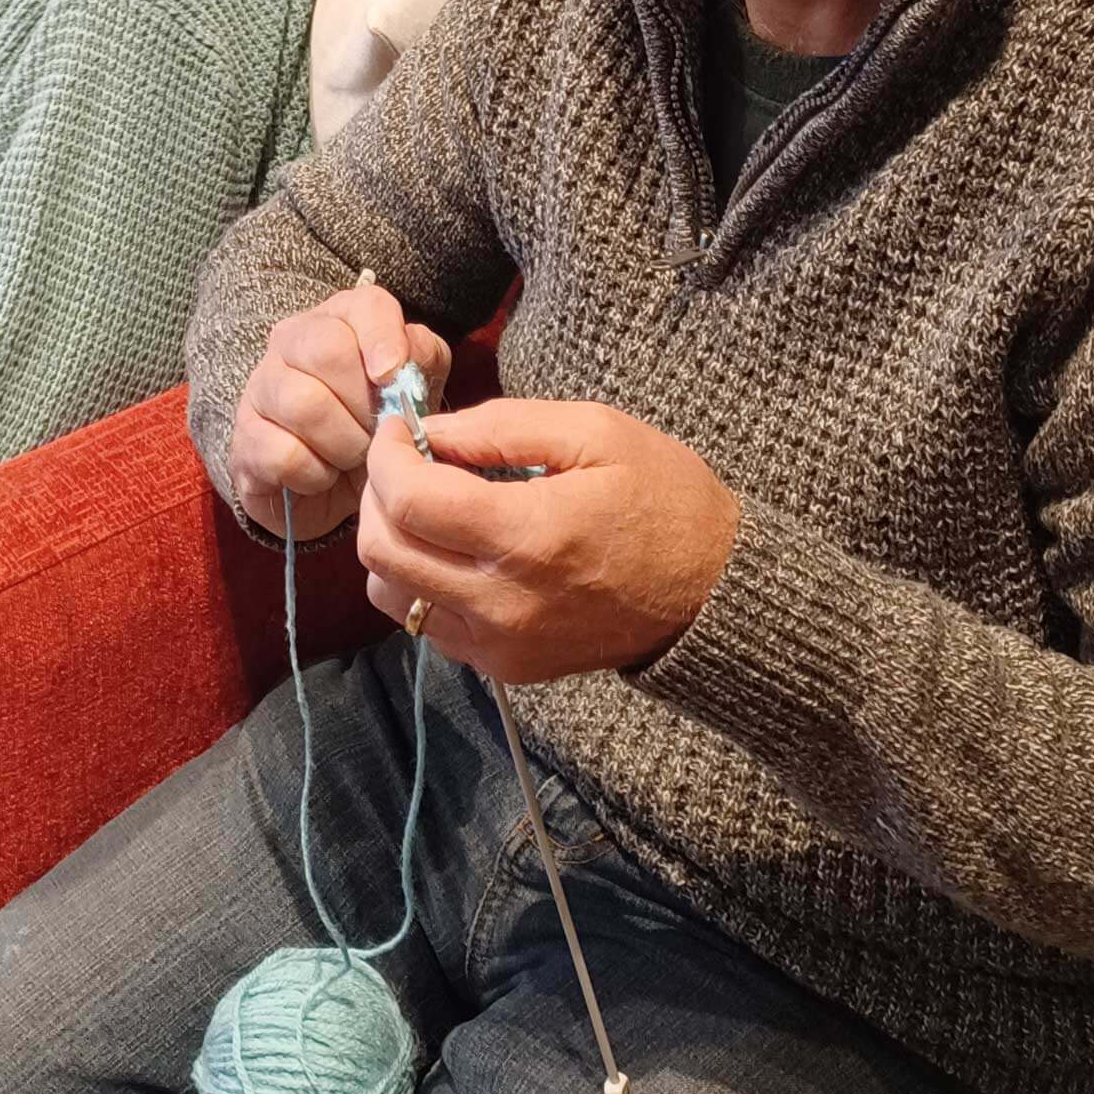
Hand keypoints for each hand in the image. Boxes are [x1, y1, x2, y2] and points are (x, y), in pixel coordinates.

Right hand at [227, 280, 451, 541]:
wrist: (333, 481)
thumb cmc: (376, 423)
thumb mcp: (414, 388)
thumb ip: (421, 361)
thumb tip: (402, 364)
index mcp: (340, 319)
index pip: (365, 306)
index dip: (384, 339)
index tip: (391, 377)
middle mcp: (292, 341)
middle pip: (327, 351)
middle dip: (366, 404)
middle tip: (378, 433)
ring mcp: (261, 387)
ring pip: (304, 404)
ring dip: (344, 444)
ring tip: (354, 456)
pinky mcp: (244, 438)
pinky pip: (285, 454)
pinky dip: (316, 475)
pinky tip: (323, 474)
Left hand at [357, 397, 739, 686]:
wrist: (715, 595)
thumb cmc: (665, 499)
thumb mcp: (596, 431)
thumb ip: (501, 426)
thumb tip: (428, 432)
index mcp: (530, 537)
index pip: (408, 502)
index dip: (386, 456)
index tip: (400, 428)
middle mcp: (503, 603)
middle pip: (382, 552)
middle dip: (377, 494)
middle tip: (408, 460)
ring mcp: (501, 645)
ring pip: (392, 594)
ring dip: (392, 540)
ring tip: (430, 503)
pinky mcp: (505, 668)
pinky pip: (427, 623)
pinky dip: (421, 579)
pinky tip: (458, 547)